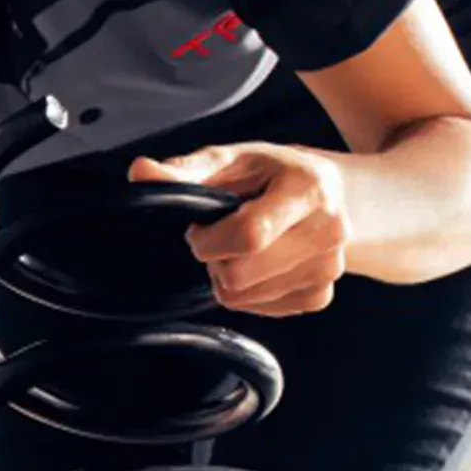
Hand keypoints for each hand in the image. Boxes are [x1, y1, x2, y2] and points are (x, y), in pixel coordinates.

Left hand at [130, 143, 352, 317]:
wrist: (331, 194)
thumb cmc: (268, 173)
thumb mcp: (230, 161)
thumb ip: (184, 170)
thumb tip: (139, 170)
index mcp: (308, 187)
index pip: (249, 235)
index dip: (209, 240)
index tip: (200, 228)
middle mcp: (330, 229)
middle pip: (242, 274)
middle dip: (214, 260)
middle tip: (219, 237)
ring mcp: (331, 267)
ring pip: (246, 297)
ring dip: (228, 277)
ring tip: (242, 248)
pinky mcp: (321, 295)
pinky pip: (262, 310)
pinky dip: (248, 292)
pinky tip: (258, 264)